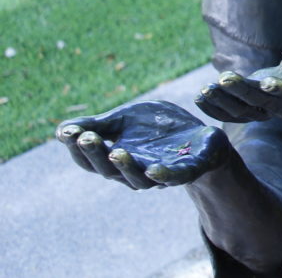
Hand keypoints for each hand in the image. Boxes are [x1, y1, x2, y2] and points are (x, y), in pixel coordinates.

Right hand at [56, 100, 228, 188]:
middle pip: (110, 170)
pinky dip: (163, 176)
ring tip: (116, 152)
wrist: (202, 137)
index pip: (92, 159)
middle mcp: (135, 171)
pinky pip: (174, 178)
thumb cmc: (159, 130)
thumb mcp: (127, 120)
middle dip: (96, 154)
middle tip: (86, 138)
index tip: (68, 133)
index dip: (78, 148)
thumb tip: (61, 130)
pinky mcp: (187, 170)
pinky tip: (153, 169)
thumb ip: (100, 125)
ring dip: (126, 167)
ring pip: (139, 179)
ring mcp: (160, 173)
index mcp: (118, 158)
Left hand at [195, 24, 281, 122]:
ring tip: (204, 90)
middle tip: (223, 78)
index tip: (267, 82)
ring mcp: (264, 110)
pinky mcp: (251, 110)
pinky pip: (231, 116)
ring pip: (242, 111)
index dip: (279, 88)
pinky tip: (200, 98)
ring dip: (222, 102)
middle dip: (240, 91)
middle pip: (259, 101)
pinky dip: (215, 110)